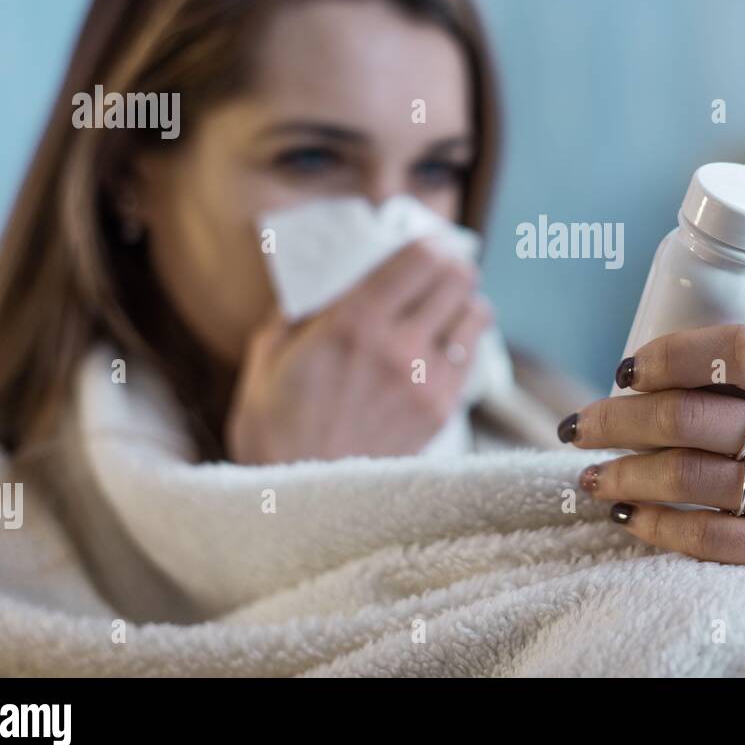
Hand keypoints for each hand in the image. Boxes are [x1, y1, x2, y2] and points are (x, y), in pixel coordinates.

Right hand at [226, 239, 491, 463]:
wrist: (302, 505)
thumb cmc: (275, 431)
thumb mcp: (267, 358)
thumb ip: (296, 312)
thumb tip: (321, 279)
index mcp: (352, 325)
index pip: (418, 259)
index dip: (428, 241)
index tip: (422, 240)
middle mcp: (398, 348)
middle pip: (459, 278)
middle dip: (451, 265)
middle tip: (437, 268)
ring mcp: (427, 382)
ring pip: (476, 315)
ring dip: (464, 302)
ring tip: (445, 306)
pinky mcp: (442, 412)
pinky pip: (472, 357)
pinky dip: (463, 342)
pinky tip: (442, 345)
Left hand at [561, 306, 744, 641]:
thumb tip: (728, 296)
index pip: (739, 350)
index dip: (670, 354)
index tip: (627, 367)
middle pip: (699, 417)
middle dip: (621, 419)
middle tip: (582, 423)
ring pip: (694, 479)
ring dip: (624, 474)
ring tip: (590, 472)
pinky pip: (713, 539)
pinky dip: (658, 526)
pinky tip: (629, 515)